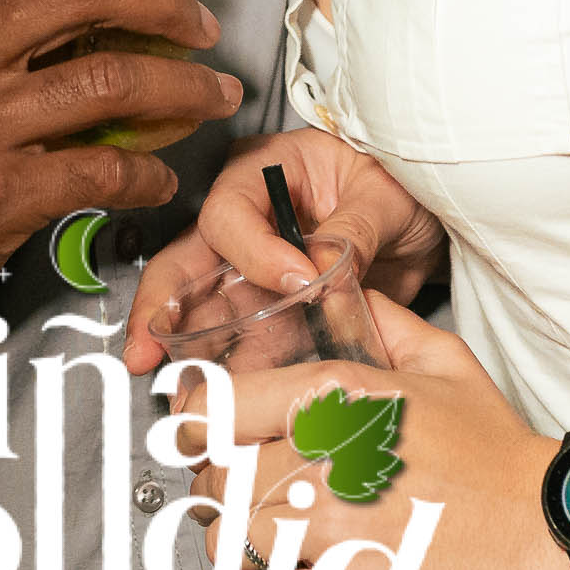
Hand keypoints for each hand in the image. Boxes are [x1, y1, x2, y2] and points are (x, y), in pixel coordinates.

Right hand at [122, 128, 445, 376]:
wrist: (423, 224)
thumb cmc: (398, 186)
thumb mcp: (385, 199)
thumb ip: (352, 229)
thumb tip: (319, 269)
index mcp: (264, 171)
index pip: (230, 212)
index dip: (254, 252)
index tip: (297, 281)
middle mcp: (245, 219)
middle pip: (187, 260)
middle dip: (160, 308)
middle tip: (145, 352)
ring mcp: (250, 265)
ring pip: (202, 306)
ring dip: (187, 349)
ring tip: (179, 390)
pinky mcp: (267, 307)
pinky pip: (240, 337)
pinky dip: (231, 368)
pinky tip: (225, 397)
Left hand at [197, 292, 569, 569]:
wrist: (554, 531)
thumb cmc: (503, 457)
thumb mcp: (447, 363)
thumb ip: (385, 323)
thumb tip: (348, 297)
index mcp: (339, 397)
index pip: (213, 408)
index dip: (199, 429)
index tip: (209, 439)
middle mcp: (326, 458)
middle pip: (215, 478)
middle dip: (221, 491)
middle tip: (245, 496)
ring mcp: (334, 529)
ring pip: (231, 541)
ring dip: (243, 545)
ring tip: (270, 542)